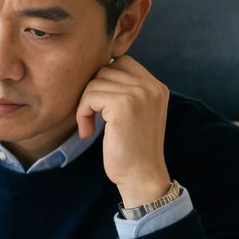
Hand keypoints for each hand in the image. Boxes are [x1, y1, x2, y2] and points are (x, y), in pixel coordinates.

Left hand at [76, 55, 171, 207]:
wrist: (142, 176)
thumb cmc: (133, 151)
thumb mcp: (136, 114)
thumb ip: (126, 92)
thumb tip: (97, 73)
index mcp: (156, 87)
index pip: (123, 62)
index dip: (104, 80)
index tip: (100, 106)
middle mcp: (151, 86)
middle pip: (106, 69)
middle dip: (92, 93)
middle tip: (91, 118)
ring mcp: (139, 94)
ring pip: (95, 82)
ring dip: (85, 105)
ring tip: (89, 127)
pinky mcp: (123, 105)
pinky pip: (90, 97)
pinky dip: (82, 114)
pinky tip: (88, 132)